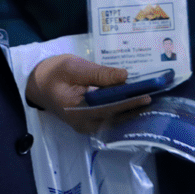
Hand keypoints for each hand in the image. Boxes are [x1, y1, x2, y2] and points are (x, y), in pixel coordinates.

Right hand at [25, 54, 153, 135]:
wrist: (37, 84)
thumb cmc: (54, 73)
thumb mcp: (73, 67)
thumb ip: (98, 73)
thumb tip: (124, 76)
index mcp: (76, 110)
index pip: (108, 108)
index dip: (129, 103)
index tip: (147, 96)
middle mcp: (83, 123)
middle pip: (114, 118)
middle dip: (135, 109)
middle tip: (156, 99)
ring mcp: (87, 126)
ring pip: (114, 121)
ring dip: (132, 112)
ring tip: (152, 102)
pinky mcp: (90, 122)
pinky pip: (110, 119)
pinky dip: (124, 112)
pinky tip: (137, 104)